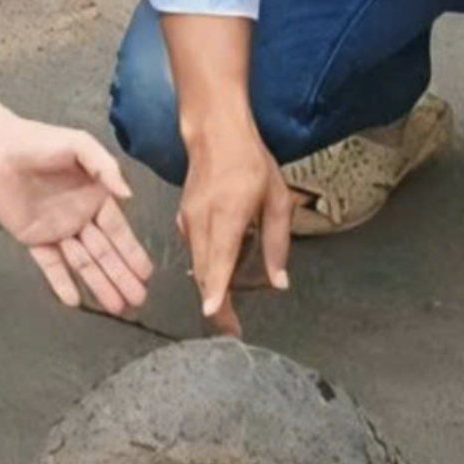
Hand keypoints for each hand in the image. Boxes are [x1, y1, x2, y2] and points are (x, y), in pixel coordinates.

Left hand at [0, 115, 154, 315]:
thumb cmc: (37, 140)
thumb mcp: (78, 145)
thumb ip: (105, 167)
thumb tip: (129, 195)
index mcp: (95, 195)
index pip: (118, 231)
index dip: (133, 253)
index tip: (147, 274)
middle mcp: (79, 216)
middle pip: (104, 253)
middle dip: (122, 276)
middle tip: (138, 300)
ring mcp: (56, 229)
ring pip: (82, 262)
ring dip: (99, 284)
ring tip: (117, 308)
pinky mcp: (33, 237)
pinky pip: (50, 264)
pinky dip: (61, 282)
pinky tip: (74, 301)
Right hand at [176, 114, 291, 336]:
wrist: (215, 133)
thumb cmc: (250, 162)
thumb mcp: (277, 200)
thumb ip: (277, 243)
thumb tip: (279, 282)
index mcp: (228, 214)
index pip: (219, 260)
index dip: (216, 291)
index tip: (214, 315)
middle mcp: (202, 221)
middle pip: (205, 272)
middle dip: (216, 305)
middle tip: (231, 330)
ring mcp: (189, 221)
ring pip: (198, 265)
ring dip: (211, 289)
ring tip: (227, 311)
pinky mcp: (183, 220)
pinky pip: (195, 252)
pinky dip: (206, 269)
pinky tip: (219, 275)